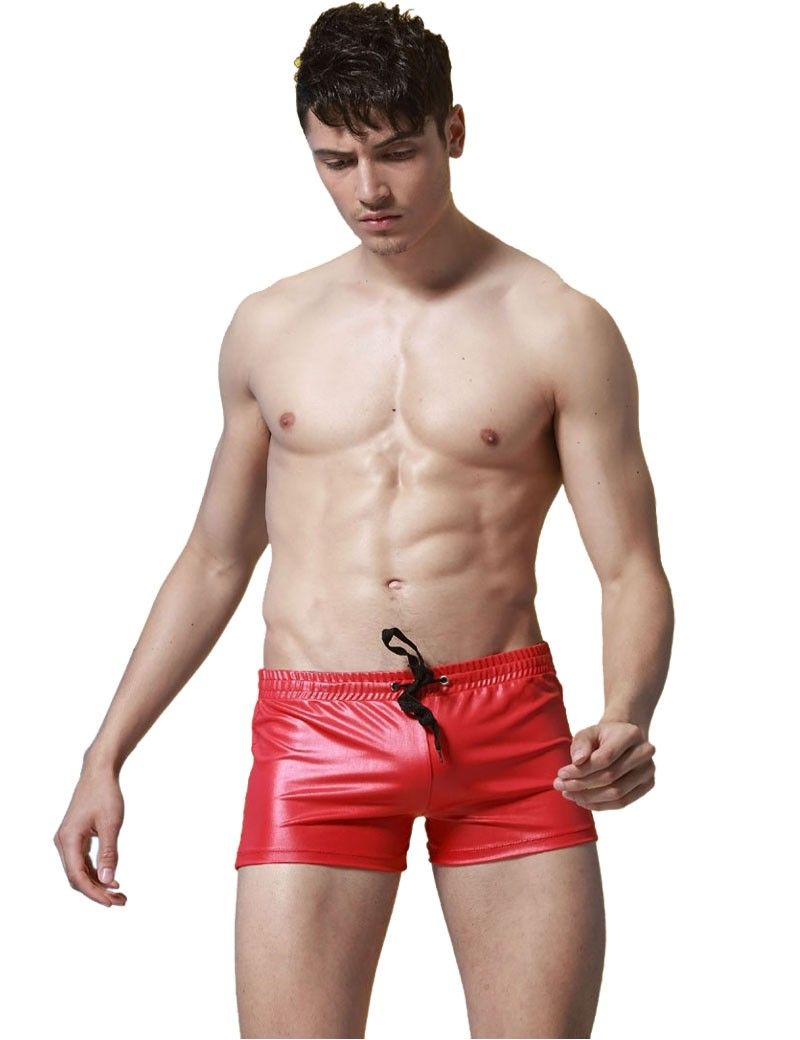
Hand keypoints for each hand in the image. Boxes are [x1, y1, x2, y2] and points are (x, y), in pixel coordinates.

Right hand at [53, 765, 127, 906]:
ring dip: (97, 883)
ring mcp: (67, 840)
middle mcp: (63, 842)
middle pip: (76, 877)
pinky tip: (110, 878)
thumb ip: (108, 853)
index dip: (94, 892)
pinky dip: (95, 872)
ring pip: (78, 871)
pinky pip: (81, 862)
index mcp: (68, 839)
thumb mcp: (111, 824)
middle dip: (97, 891)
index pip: (77, 876)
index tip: (112, 902)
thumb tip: (108, 879)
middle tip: (120, 900)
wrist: (98, 773)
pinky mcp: (74, 837)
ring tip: (118, 893)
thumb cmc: (105, 794)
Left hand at [552, 720, 655, 809]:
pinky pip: (623, 802)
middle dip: (581, 784)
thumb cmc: (604, 736)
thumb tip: (577, 761)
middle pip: (610, 777)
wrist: (624, 740)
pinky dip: (601, 805)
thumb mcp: (589, 733)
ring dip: (589, 798)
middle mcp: (644, 752)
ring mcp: (648, 770)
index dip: (581, 770)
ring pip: (617, 793)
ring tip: (570, 795)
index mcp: (631, 734)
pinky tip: (583, 801)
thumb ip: (581, 743)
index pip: (604, 758)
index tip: (561, 774)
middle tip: (560, 786)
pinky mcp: (647, 785)